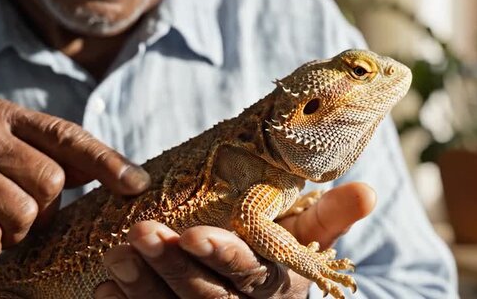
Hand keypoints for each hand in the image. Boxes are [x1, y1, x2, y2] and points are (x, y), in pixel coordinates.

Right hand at [0, 98, 149, 272]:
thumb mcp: (17, 159)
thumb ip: (65, 161)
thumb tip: (130, 177)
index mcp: (4, 115)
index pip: (68, 137)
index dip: (107, 162)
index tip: (138, 186)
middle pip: (51, 181)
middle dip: (44, 210)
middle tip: (18, 210)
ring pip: (23, 215)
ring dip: (15, 232)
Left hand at [95, 182, 375, 297]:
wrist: (264, 297)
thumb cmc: (285, 256)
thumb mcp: (309, 237)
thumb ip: (332, 217)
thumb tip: (369, 189)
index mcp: (279, 290)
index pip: (250, 276)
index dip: (221, 257)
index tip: (191, 234)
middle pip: (206, 297)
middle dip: (172, 267)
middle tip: (138, 233)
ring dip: (143, 286)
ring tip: (117, 254)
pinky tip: (106, 287)